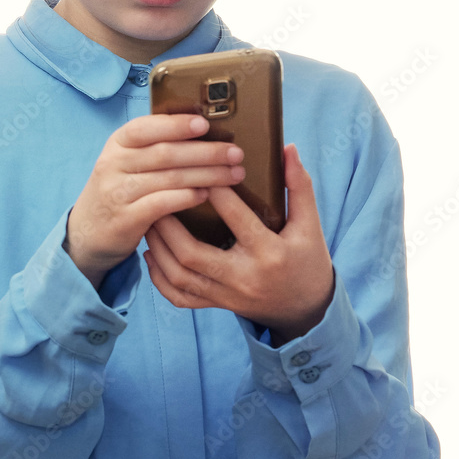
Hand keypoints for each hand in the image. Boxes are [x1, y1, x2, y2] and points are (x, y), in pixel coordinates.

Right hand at [65, 114, 245, 287]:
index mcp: (117, 144)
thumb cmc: (119, 191)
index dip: (176, 125)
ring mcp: (117, 192)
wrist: (87, 233)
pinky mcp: (125, 218)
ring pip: (169, 178)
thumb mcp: (126, 162)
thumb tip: (202, 131)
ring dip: (207, 175)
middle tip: (236, 153)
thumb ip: (153, 147)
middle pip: (166, 153)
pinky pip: (161, 204)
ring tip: (234, 175)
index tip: (206, 124)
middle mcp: (114, 164)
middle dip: (206, 152)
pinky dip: (187, 198)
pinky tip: (207, 195)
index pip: (147, 127)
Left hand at [144, 144, 334, 343]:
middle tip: (157, 197)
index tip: (200, 168)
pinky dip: (160, 280)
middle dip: (169, 227)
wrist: (306, 310)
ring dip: (159, 250)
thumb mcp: (310, 225)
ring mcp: (227, 296)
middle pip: (194, 254)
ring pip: (180, 277)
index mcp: (269, 253)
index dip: (218, 194)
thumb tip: (288, 148)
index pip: (238, 221)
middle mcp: (243, 277)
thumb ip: (299, 186)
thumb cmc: (307, 260)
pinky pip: (180, 298)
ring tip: (149, 221)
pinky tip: (152, 255)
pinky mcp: (217, 306)